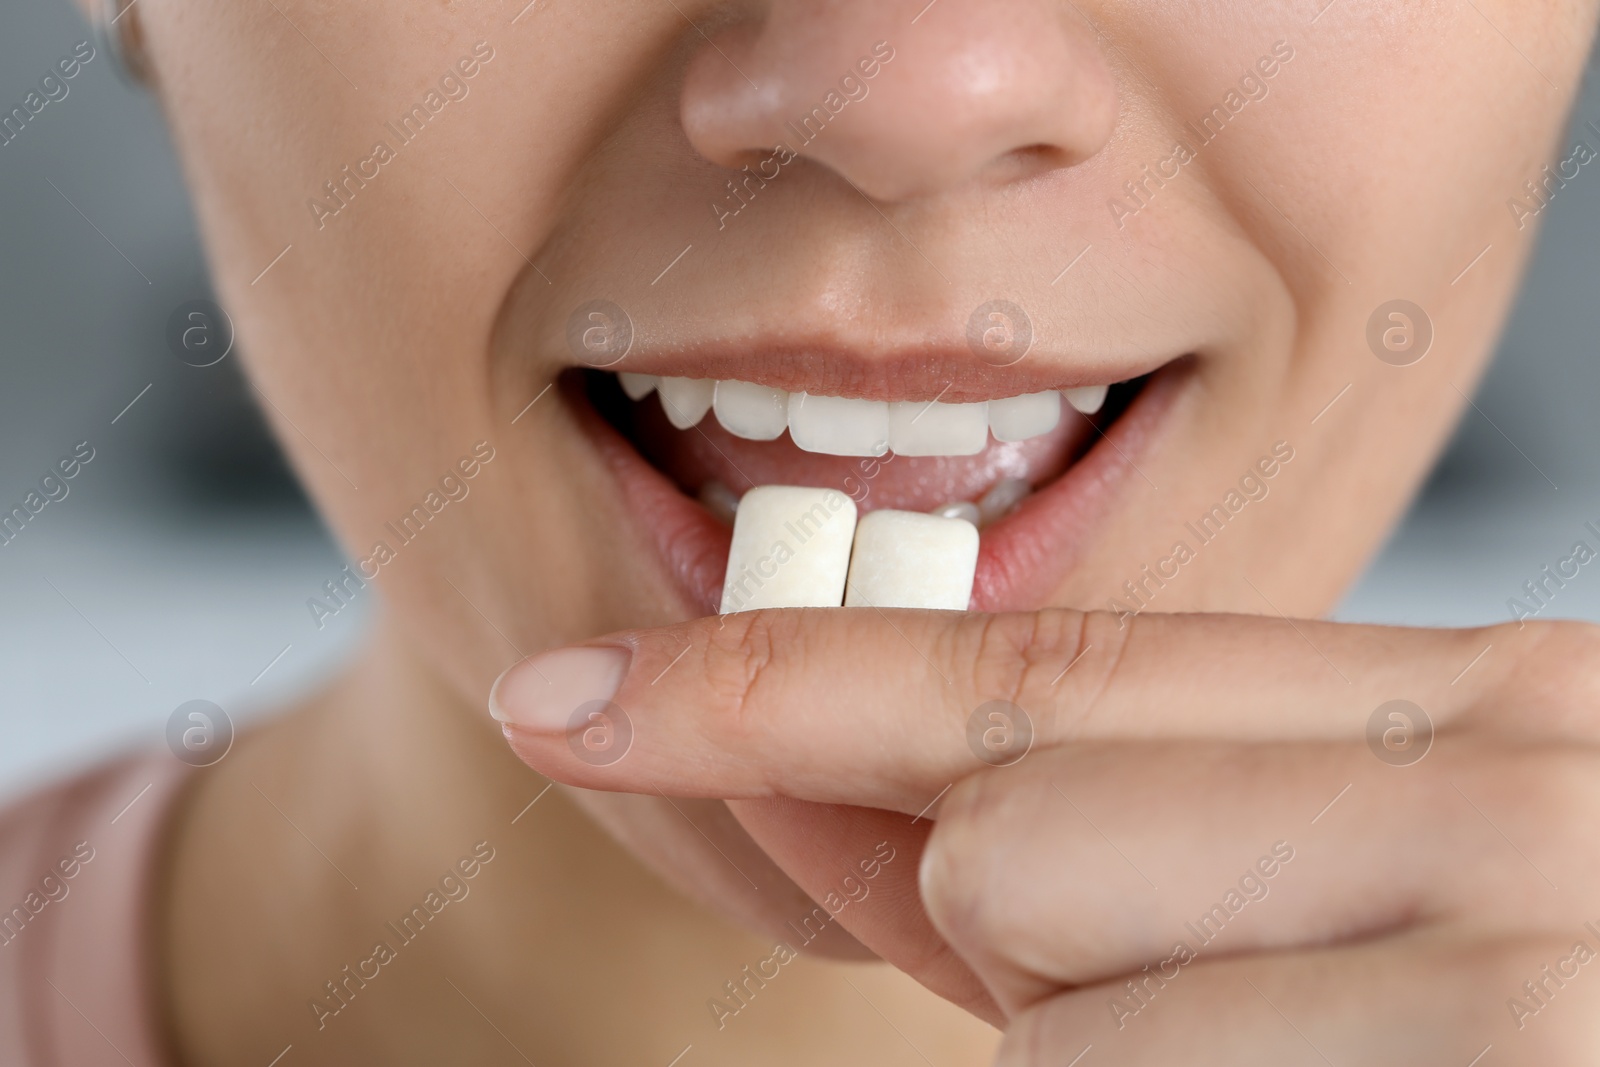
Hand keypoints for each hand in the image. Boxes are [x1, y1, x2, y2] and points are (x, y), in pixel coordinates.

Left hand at [492, 608, 1599, 1062]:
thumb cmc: (1553, 1003)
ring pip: (1061, 1027)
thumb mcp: (1376, 879)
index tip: (574, 694)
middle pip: (1011, 848)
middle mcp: (1508, 801)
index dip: (778, 682)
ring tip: (1314, 1053)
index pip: (1040, 662)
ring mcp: (1521, 975)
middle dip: (1033, 956)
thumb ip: (1112, 840)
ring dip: (1116, 1064)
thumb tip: (824, 799)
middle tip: (1237, 994)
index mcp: (1481, 703)